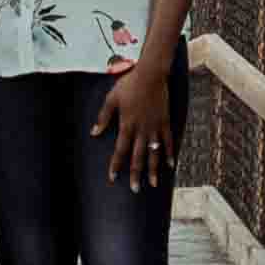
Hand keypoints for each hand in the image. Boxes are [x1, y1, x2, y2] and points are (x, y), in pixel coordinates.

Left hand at [95, 53, 174, 190]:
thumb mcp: (111, 98)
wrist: (151, 74)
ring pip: (154, 153)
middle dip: (136, 174)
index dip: (116, 165)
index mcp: (127, 125)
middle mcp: (142, 129)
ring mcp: (155, 127)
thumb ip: (103, 117)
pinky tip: (170, 166)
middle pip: (138, 156)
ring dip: (153, 169)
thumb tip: (94, 132)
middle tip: (135, 190)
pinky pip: (168, 141)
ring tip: (153, 184)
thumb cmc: (129, 84)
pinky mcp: (165, 122)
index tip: (113, 178)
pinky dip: (169, 154)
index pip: (120, 150)